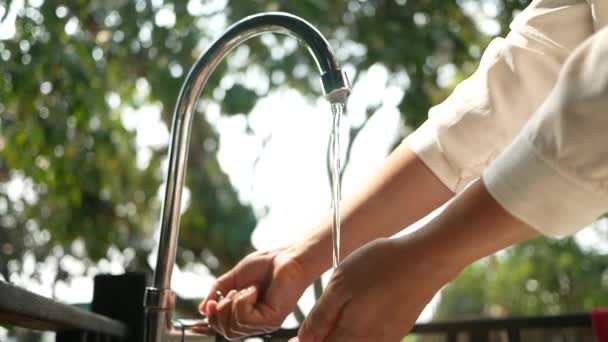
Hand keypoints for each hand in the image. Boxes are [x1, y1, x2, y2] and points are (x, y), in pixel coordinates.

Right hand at [198, 247, 310, 339]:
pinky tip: (254, 289)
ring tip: (247, 287)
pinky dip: (244, 300)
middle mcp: (255, 322)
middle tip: (232, 292)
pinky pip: (245, 318)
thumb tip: (202, 308)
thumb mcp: (234, 278)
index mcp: (246, 313)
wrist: (286, 256)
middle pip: (226, 331)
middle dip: (221, 311)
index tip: (208, 304)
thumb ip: (217, 291)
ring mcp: (263, 323)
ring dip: (234, 302)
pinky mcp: (272, 320)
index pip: (222, 327)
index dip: (211, 319)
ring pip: (233, 326)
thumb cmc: (266, 264)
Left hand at [293, 237, 459, 341]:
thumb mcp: (339, 287)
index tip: (294, 337)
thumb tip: (303, 341)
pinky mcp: (395, 332)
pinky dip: (352, 331)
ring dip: (336, 334)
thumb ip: (319, 320)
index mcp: (349, 339)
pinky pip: (366, 337)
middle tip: (309, 327)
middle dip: (321, 338)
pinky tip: (352, 310)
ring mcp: (384, 340)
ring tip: (331, 313)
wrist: (425, 261)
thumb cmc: (381, 268)